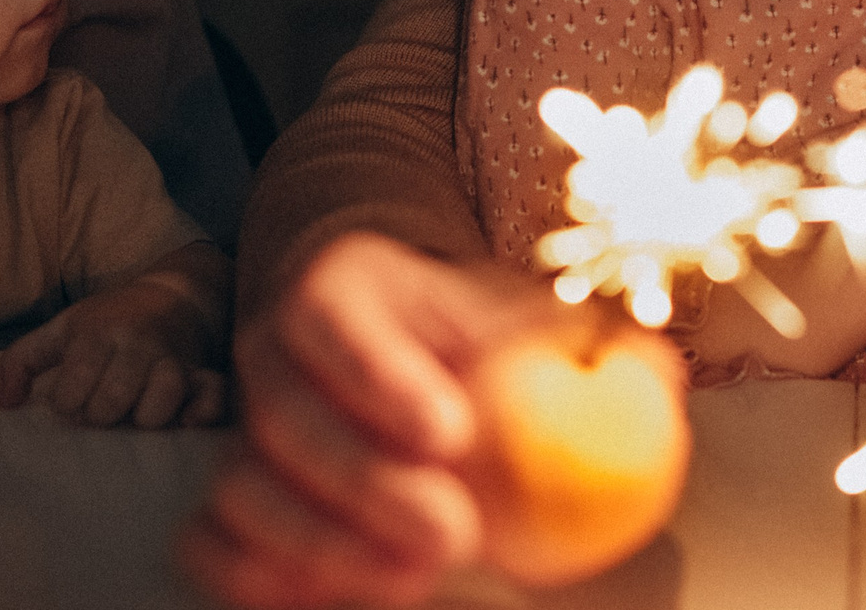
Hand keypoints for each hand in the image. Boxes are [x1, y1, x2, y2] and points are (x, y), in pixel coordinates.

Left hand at [0, 276, 226, 426]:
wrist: (173, 294)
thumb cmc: (107, 322)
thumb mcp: (61, 330)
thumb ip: (21, 361)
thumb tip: (5, 405)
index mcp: (96, 333)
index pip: (73, 384)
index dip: (67, 402)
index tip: (71, 398)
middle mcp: (135, 343)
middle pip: (113, 398)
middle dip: (100, 415)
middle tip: (101, 408)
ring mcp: (172, 357)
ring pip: (162, 396)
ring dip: (145, 417)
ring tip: (134, 415)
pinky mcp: (202, 371)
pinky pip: (212, 394)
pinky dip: (202, 412)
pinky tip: (185, 422)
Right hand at [179, 232, 561, 608]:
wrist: (398, 347)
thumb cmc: (470, 333)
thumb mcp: (527, 315)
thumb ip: (588, 345)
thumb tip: (657, 378)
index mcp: (344, 285)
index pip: (333, 313)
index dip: (378, 374)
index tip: (450, 433)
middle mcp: (276, 350)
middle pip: (286, 413)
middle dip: (365, 484)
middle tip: (452, 532)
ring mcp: (246, 429)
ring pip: (244, 485)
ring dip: (321, 544)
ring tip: (412, 579)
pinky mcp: (230, 501)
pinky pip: (208, 541)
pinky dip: (254, 576)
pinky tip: (323, 598)